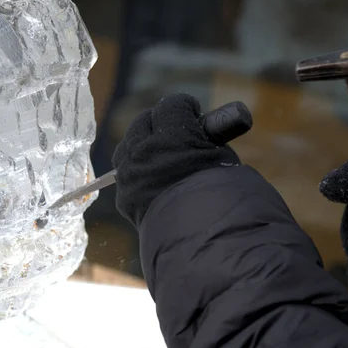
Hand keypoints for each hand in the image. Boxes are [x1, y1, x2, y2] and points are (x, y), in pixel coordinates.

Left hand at [111, 93, 240, 226]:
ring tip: (159, 152)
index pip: (172, 105)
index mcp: (172, 137)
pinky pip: (126, 174)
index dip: (185, 107)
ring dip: (142, 143)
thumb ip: (207, 140)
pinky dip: (137, 170)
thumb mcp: (222, 160)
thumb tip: (202, 133)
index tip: (193, 112)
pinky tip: (152, 177)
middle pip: (144, 121)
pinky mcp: (125, 196)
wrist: (202, 242)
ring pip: (129, 145)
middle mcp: (145, 152)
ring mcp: (130, 175)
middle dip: (160, 121)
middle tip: (175, 129)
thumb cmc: (222, 198)